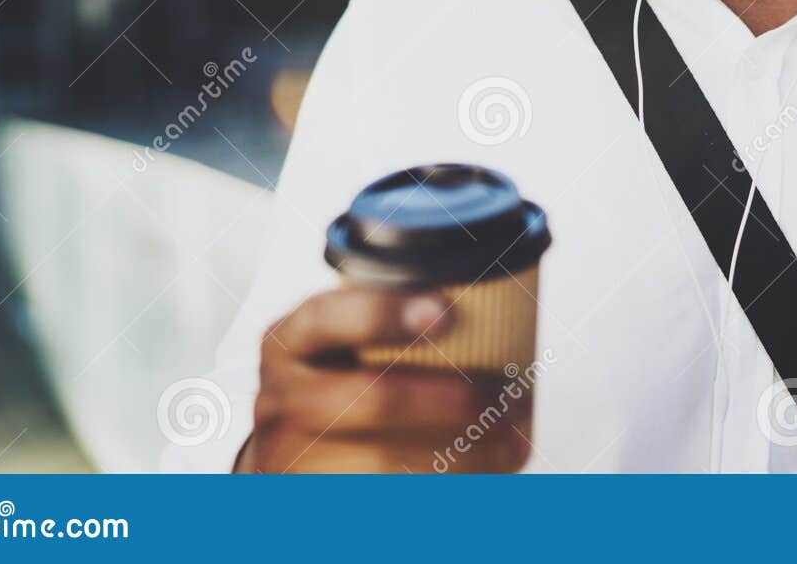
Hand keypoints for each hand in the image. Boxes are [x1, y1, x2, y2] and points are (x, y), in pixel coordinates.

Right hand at [237, 286, 529, 472]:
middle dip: (451, 400)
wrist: (287, 453)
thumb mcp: (340, 341)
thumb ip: (390, 318)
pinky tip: (492, 470)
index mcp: (291, 340)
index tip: (447, 313)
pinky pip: (390, 495)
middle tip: (507, 393)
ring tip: (514, 434)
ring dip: (467, 452)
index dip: (386, 314)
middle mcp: (282, 396)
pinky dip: (451, 486)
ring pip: (388, 462)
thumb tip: (492, 298)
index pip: (330, 318)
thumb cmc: (337, 380)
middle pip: (373, 400)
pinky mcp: (317, 498)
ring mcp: (292, 456)